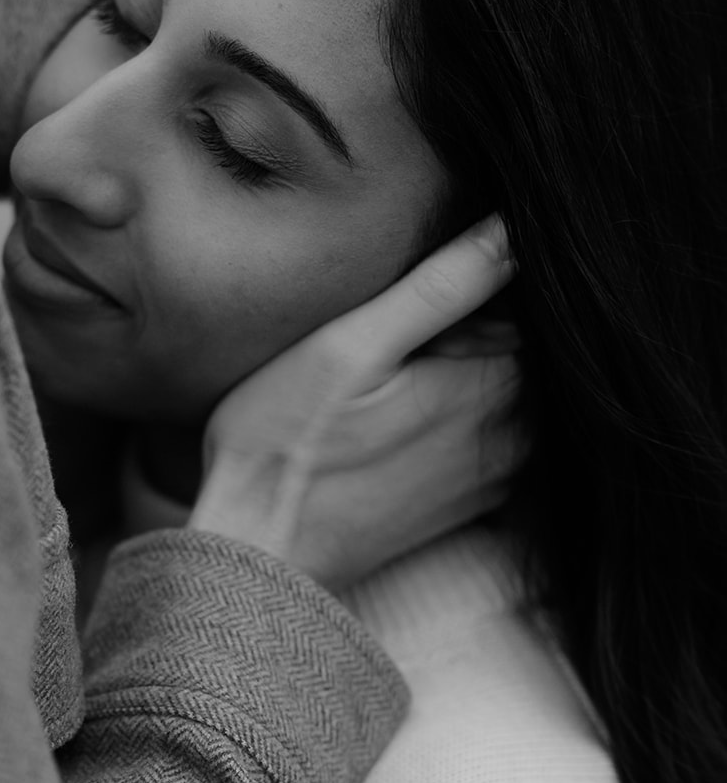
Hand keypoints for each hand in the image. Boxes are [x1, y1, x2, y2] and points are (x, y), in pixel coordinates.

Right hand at [190, 217, 521, 596]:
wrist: (258, 551)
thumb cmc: (286, 441)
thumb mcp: (351, 346)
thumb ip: (441, 287)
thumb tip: (512, 231)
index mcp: (492, 388)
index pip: (524, 308)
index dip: (468, 295)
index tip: (406, 313)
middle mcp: (510, 438)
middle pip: (517, 353)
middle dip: (470, 334)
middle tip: (389, 350)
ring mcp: (491, 479)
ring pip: (503, 398)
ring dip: (461, 379)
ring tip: (385, 387)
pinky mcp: (464, 507)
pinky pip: (486, 442)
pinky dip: (455, 422)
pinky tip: (392, 425)